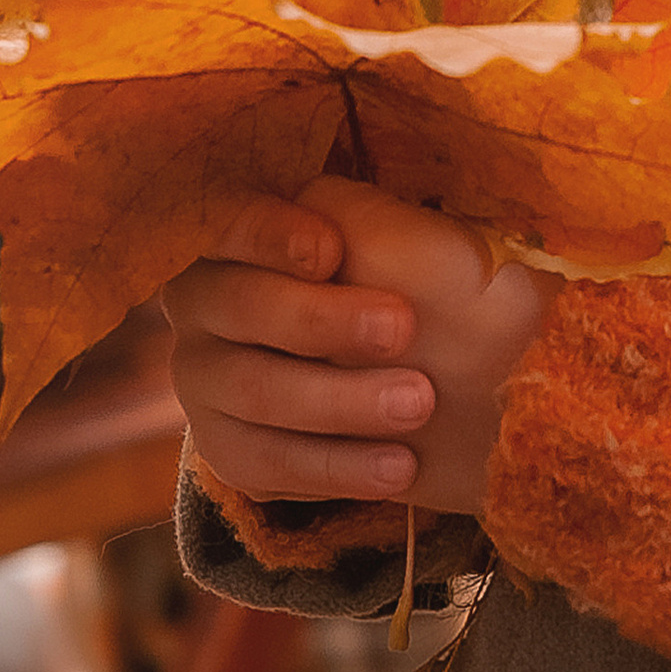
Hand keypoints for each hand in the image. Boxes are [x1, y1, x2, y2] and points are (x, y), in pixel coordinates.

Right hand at [164, 176, 545, 517]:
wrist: (464, 385)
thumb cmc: (433, 290)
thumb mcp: (407, 236)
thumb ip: (355, 215)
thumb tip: (317, 204)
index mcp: (243, 234)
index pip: (228, 222)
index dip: (268, 234)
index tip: (331, 250)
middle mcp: (207, 303)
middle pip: (240, 307)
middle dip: (322, 320)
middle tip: (403, 328)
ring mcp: (208, 380)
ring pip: (255, 392)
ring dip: (341, 400)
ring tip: (420, 403)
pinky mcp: (232, 450)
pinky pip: (265, 464)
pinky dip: (335, 467)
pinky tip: (398, 466)